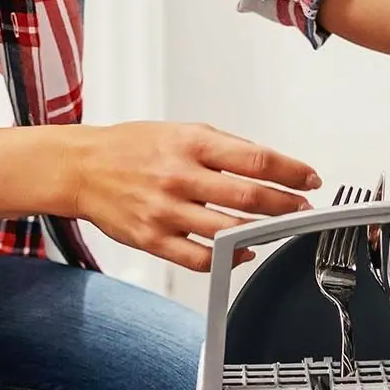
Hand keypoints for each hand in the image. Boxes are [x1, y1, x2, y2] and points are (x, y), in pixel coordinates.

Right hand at [66, 121, 316, 271]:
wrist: (81, 167)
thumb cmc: (132, 147)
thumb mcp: (181, 131)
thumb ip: (224, 147)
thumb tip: (268, 165)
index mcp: (191, 144)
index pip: (255, 159)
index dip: (290, 171)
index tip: (309, 179)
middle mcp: (179, 176)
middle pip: (248, 196)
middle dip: (286, 205)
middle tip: (304, 208)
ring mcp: (165, 210)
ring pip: (227, 230)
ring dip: (262, 233)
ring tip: (278, 230)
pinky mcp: (152, 238)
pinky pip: (198, 258)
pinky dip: (227, 259)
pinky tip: (242, 253)